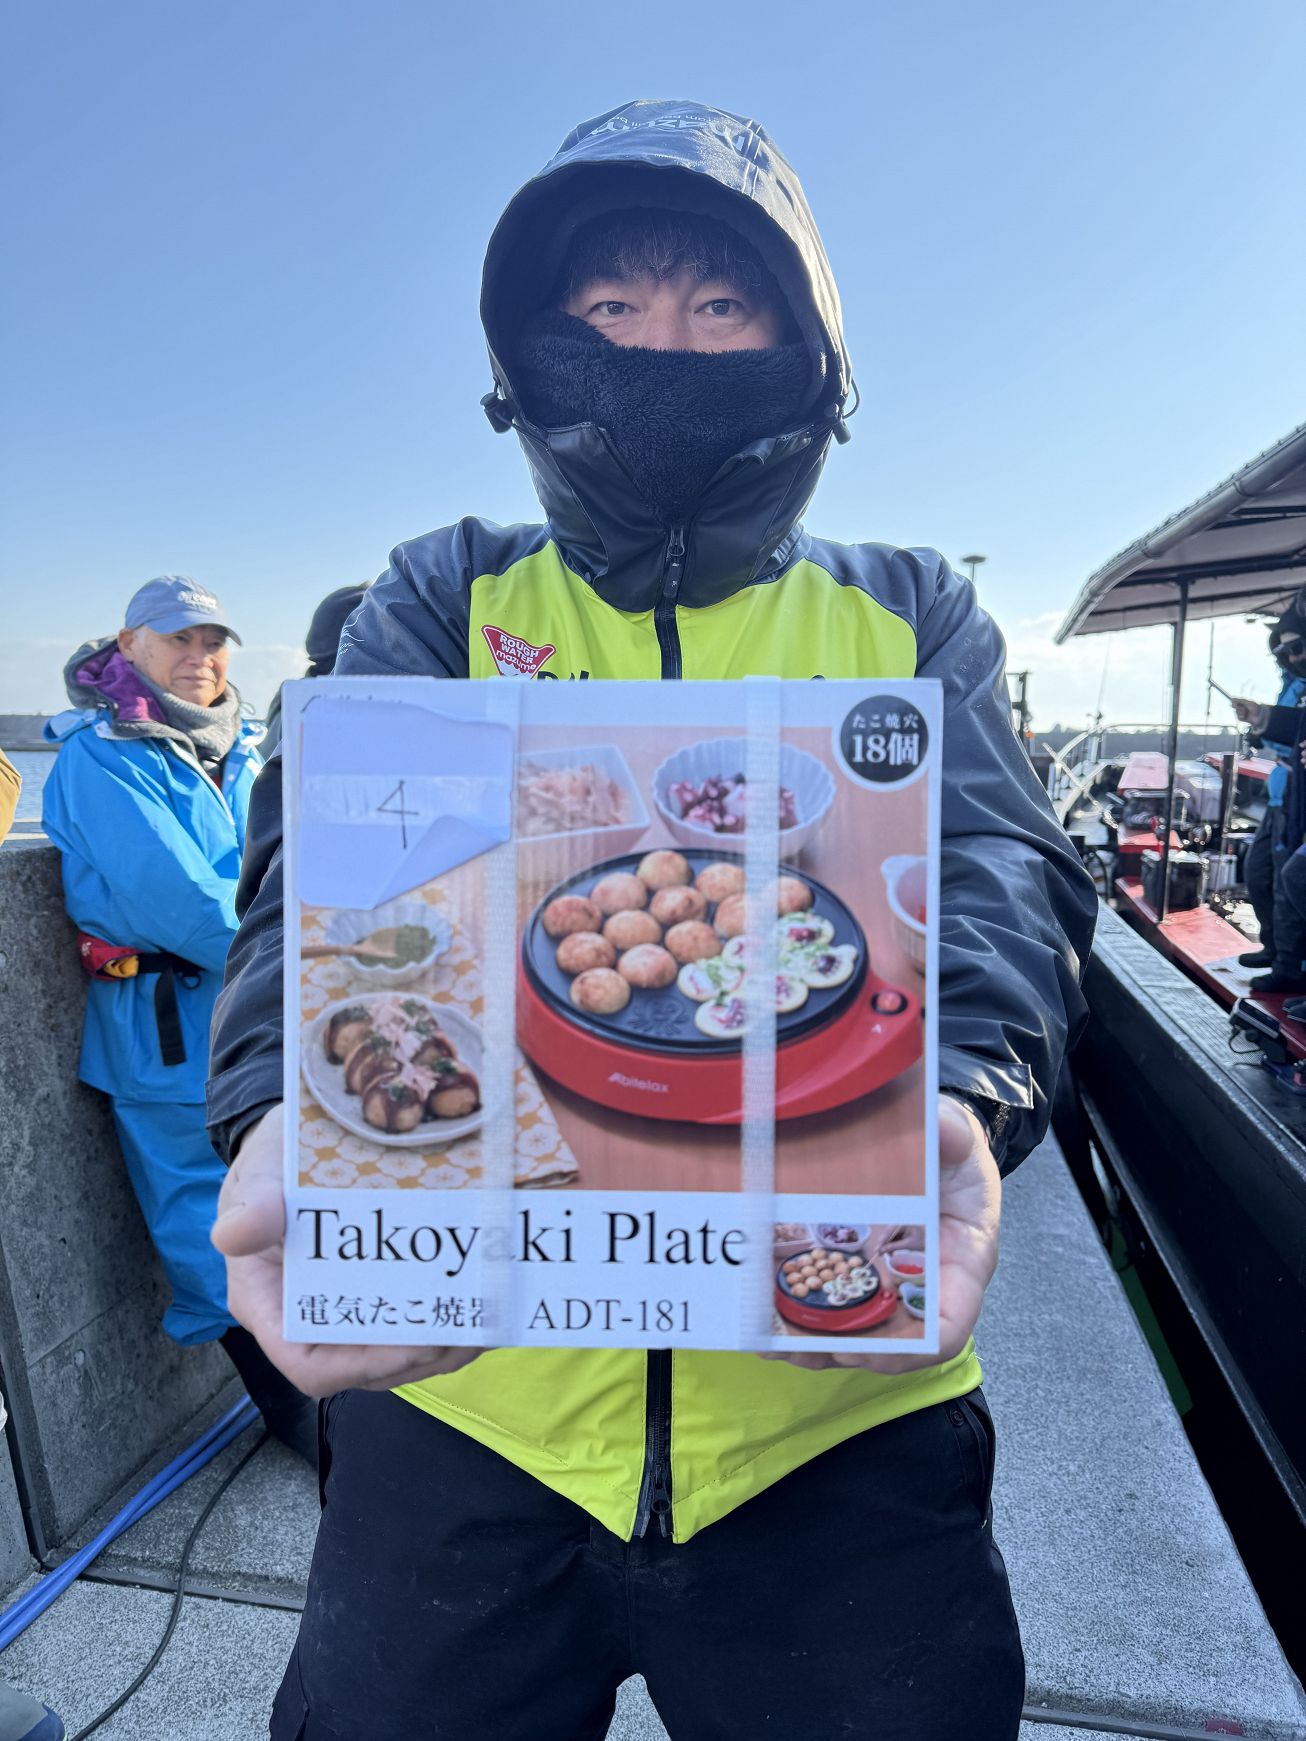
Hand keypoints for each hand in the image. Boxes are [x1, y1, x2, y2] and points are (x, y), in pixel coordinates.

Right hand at [211, 1105, 485, 1395]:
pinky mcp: (374, 1295)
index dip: (365, 1364)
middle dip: (421, 1355)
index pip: (310, 1365)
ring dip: (444, 1347)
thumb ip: (253, 1204)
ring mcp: (344, 1311)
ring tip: (487, 1320)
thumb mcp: (260, 1175)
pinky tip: (484, 1302)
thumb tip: (230, 1234)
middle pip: (365, 1369)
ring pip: (395, 1357)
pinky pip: (410, 1329)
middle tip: (472, 1326)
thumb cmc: (272, 1163)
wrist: (296, 1141)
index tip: (417, 1339)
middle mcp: (307, 1321)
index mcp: (268, 1305)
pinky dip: (448, 1322)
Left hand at [761, 1096, 1001, 1372]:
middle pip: (894, 1341)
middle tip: (808, 1345)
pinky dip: (801, 1318)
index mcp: (962, 1261)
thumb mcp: (956, 1133)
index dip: (919, 1344)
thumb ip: (951, 1132)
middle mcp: (926, 1284)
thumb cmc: (952, 1148)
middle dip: (850, 1349)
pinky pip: (834, 1305)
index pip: (950, 1322)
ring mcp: (889, 1283)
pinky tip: (764, 1322)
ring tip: (773, 1341)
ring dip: (817, 1345)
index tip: (878, 1344)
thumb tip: (945, 1130)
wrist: (935, 1143)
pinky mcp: (858, 1272)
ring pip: (858, 1333)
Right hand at [1231, 697, 1263, 727]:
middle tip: (1245, 708)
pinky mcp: (1241, 718)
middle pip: (1235, 707)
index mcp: (1243, 703)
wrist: (1259, 716)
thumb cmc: (1255, 708)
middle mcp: (1241, 708)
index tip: (1234, 704)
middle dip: (1239, 707)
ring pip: (1236, 712)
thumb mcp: (1248, 702)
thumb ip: (1240, 700)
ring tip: (1247, 712)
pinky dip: (1242, 716)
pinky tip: (1245, 716)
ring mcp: (1241, 713)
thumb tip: (1232, 698)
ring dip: (1241, 712)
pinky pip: (1238, 717)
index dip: (1234, 703)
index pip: (1235, 702)